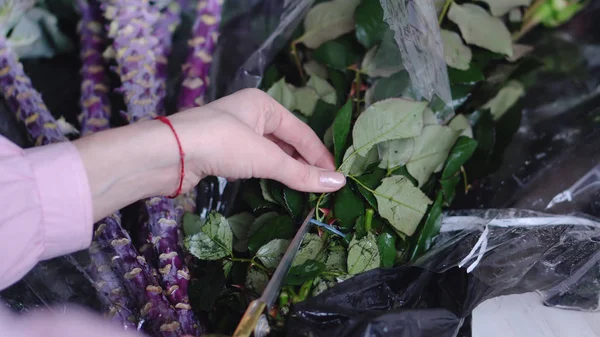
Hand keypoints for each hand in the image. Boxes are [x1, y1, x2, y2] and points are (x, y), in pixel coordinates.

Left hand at [169, 88, 345, 191]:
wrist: (169, 154)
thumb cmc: (221, 143)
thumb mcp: (266, 158)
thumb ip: (301, 173)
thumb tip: (339, 183)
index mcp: (263, 104)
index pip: (300, 131)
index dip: (319, 155)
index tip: (335, 177)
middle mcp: (249, 114)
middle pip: (285, 141)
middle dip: (303, 163)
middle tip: (321, 186)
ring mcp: (233, 133)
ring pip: (268, 153)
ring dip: (285, 170)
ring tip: (303, 190)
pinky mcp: (221, 152)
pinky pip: (252, 162)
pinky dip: (266, 174)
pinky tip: (274, 186)